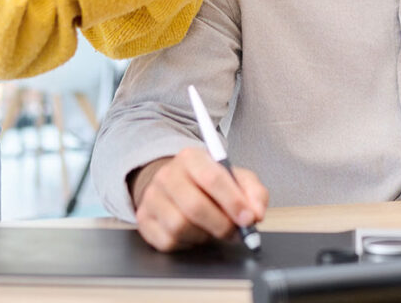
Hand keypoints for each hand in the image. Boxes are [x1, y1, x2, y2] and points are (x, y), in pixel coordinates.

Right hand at [131, 147, 267, 251]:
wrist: (175, 185)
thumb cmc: (209, 184)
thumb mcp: (236, 179)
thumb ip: (253, 192)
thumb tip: (256, 214)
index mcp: (191, 158)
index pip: (213, 178)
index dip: (233, 202)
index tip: (248, 218)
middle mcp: (167, 175)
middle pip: (195, 206)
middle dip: (220, 225)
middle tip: (234, 232)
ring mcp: (152, 197)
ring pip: (179, 226)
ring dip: (203, 235)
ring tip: (211, 228)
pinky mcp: (144, 219)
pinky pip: (168, 241)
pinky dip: (187, 243)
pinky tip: (193, 233)